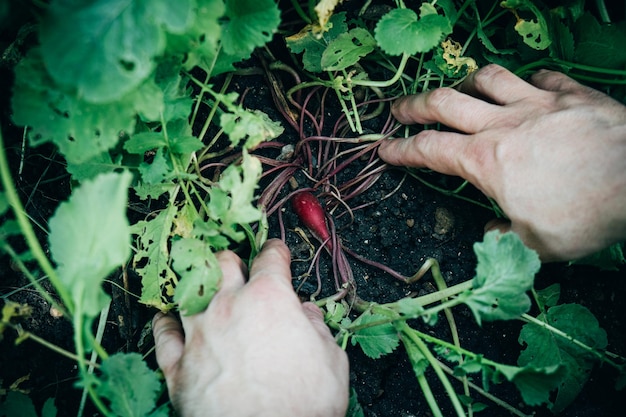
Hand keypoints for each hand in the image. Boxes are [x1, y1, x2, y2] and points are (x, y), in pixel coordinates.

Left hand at [152, 239, 349, 416]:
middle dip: (232, 260)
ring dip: (195, 284)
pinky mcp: (177, 367)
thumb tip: (308, 315)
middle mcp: (228, 308)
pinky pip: (163, 334)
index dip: (275, 251)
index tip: (276, 253)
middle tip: (239, 268)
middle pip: (221, 263)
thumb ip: (318, 329)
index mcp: (269, 299)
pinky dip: (166, 324)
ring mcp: (198, 335)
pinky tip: (169, 320)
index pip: (270, 259)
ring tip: (200, 286)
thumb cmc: (302, 406)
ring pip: (186, 291)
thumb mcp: (331, 362)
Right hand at [379, 64, 625, 260]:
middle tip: (399, 108)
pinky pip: (542, 76)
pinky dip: (529, 80)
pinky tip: (529, 86)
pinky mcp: (572, 94)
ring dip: (467, 82)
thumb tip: (492, 235)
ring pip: (488, 78)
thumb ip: (504, 239)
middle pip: (445, 103)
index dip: (401, 149)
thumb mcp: (535, 245)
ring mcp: (537, 102)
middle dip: (415, 104)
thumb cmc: (585, 214)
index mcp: (485, 160)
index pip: (429, 150)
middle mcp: (503, 124)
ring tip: (460, 89)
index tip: (384, 148)